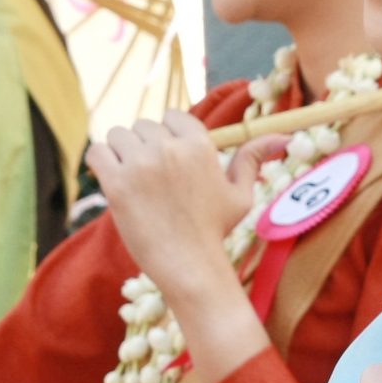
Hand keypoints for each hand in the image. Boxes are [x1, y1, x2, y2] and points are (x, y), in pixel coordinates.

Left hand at [85, 113, 272, 314]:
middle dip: (145, 146)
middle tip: (150, 177)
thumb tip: (283, 137)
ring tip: (131, 178)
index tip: (168, 160)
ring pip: (119, 135)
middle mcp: (170, 148)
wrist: (190, 265)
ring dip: (121, 152)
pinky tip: (110, 178)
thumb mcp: (240, 194)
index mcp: (200, 145)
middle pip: (144, 126)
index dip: (168, 136)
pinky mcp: (117, 183)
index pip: (172, 117)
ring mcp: (142, 165)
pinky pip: (97, 152)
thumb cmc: (216, 231)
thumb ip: (253, 158)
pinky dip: (100, 161)